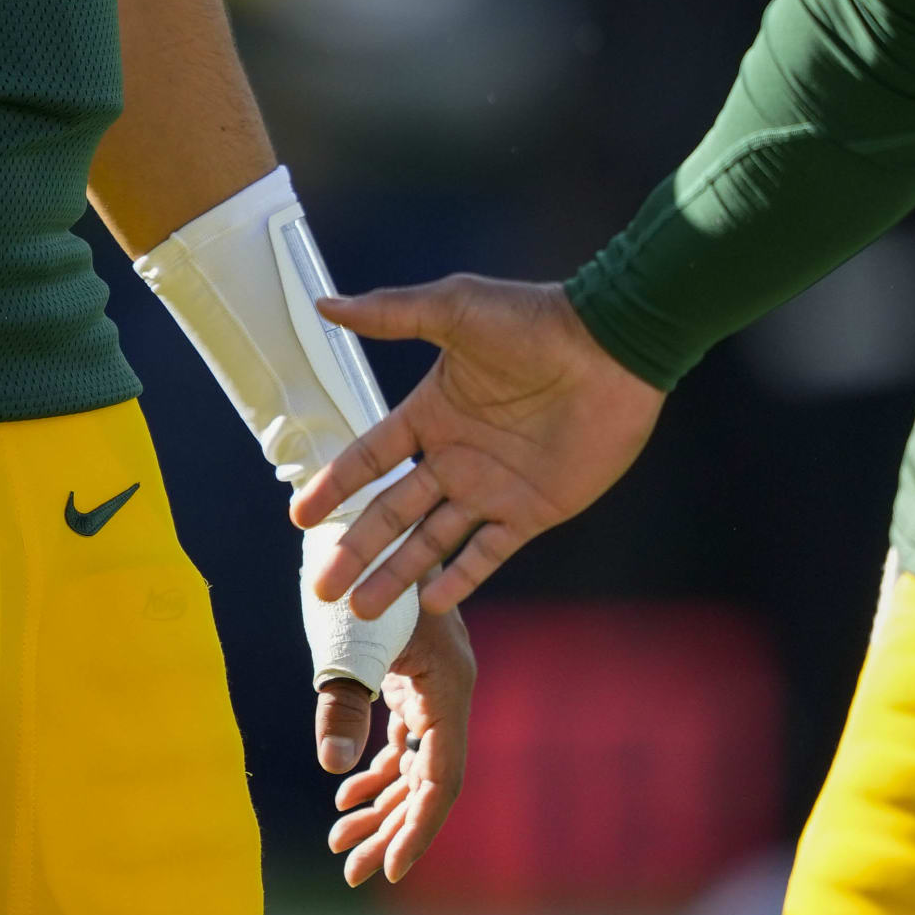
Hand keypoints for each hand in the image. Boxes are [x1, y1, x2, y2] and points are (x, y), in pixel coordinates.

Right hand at [289, 277, 665, 616]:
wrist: (613, 349)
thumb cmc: (535, 321)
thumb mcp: (456, 309)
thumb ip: (391, 314)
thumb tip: (325, 305)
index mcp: (432, 413)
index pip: (370, 458)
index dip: (335, 487)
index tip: (300, 518)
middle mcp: (455, 456)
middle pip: (392, 512)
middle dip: (356, 550)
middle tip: (323, 588)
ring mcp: (492, 488)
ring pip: (432, 541)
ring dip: (397, 575)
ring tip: (362, 609)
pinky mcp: (531, 511)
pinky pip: (488, 553)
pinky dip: (461, 579)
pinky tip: (431, 604)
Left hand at [316, 602, 472, 885]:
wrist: (351, 517)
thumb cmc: (349, 576)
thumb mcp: (344, 643)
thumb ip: (341, 704)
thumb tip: (335, 769)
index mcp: (449, 684)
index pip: (441, 777)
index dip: (418, 829)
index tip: (391, 872)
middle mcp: (449, 689)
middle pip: (428, 780)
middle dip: (391, 827)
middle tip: (352, 870)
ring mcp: (431, 684)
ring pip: (414, 763)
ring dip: (380, 804)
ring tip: (340, 841)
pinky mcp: (409, 677)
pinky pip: (401, 740)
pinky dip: (376, 769)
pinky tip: (346, 796)